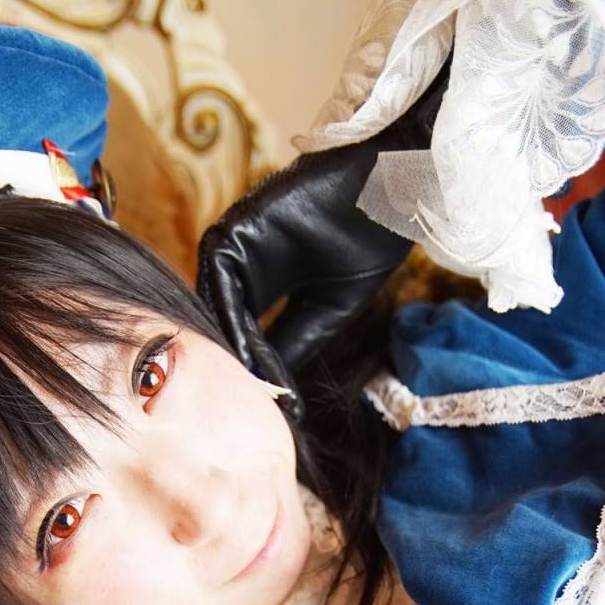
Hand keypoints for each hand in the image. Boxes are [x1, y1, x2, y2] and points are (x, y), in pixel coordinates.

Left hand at [197, 67, 447, 418]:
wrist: (386, 192)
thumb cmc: (364, 242)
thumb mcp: (324, 309)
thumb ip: (290, 343)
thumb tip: (269, 388)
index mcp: (261, 279)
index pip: (245, 334)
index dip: (256, 370)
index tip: (267, 411)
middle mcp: (240, 265)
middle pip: (224, 324)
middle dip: (235, 366)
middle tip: (244, 412)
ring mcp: (231, 247)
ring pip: (218, 309)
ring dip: (230, 351)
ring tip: (244, 394)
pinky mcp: (229, 232)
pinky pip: (222, 287)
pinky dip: (231, 323)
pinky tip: (244, 357)